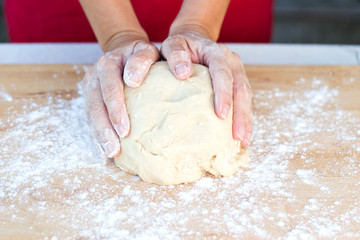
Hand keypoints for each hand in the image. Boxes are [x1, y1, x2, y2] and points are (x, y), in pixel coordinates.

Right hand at [83, 37, 158, 157]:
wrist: (124, 51)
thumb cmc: (143, 56)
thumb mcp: (151, 52)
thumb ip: (155, 59)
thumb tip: (178, 74)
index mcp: (112, 62)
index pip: (112, 84)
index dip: (117, 105)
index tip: (125, 128)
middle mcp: (99, 71)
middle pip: (100, 99)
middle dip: (108, 123)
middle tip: (118, 144)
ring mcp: (92, 83)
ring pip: (92, 110)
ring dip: (101, 133)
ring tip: (111, 152)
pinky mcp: (89, 95)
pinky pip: (90, 117)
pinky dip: (96, 134)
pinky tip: (103, 150)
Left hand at [161, 33, 251, 145]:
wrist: (193, 40)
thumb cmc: (180, 46)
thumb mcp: (172, 45)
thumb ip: (175, 55)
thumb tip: (183, 73)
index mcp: (217, 53)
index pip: (223, 73)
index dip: (224, 93)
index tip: (221, 114)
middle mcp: (232, 62)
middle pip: (241, 88)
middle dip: (241, 114)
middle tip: (238, 136)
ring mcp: (237, 72)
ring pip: (246, 97)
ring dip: (245, 119)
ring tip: (242, 140)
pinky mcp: (237, 83)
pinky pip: (244, 101)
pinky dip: (243, 118)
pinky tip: (241, 135)